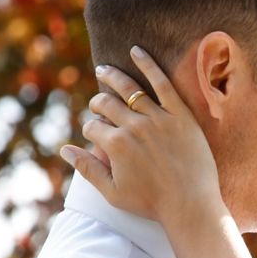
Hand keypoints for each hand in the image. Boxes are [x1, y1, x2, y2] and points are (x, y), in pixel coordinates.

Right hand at [60, 47, 224, 237]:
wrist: (192, 205)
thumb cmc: (152, 203)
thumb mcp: (113, 192)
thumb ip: (87, 168)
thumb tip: (64, 148)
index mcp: (115, 144)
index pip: (92, 127)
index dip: (91, 130)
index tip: (96, 135)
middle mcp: (134, 127)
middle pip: (106, 104)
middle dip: (98, 103)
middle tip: (98, 104)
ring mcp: (158, 119)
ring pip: (129, 89)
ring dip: (112, 77)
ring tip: (104, 70)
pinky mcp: (181, 115)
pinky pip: (163, 83)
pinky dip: (148, 65)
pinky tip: (137, 52)